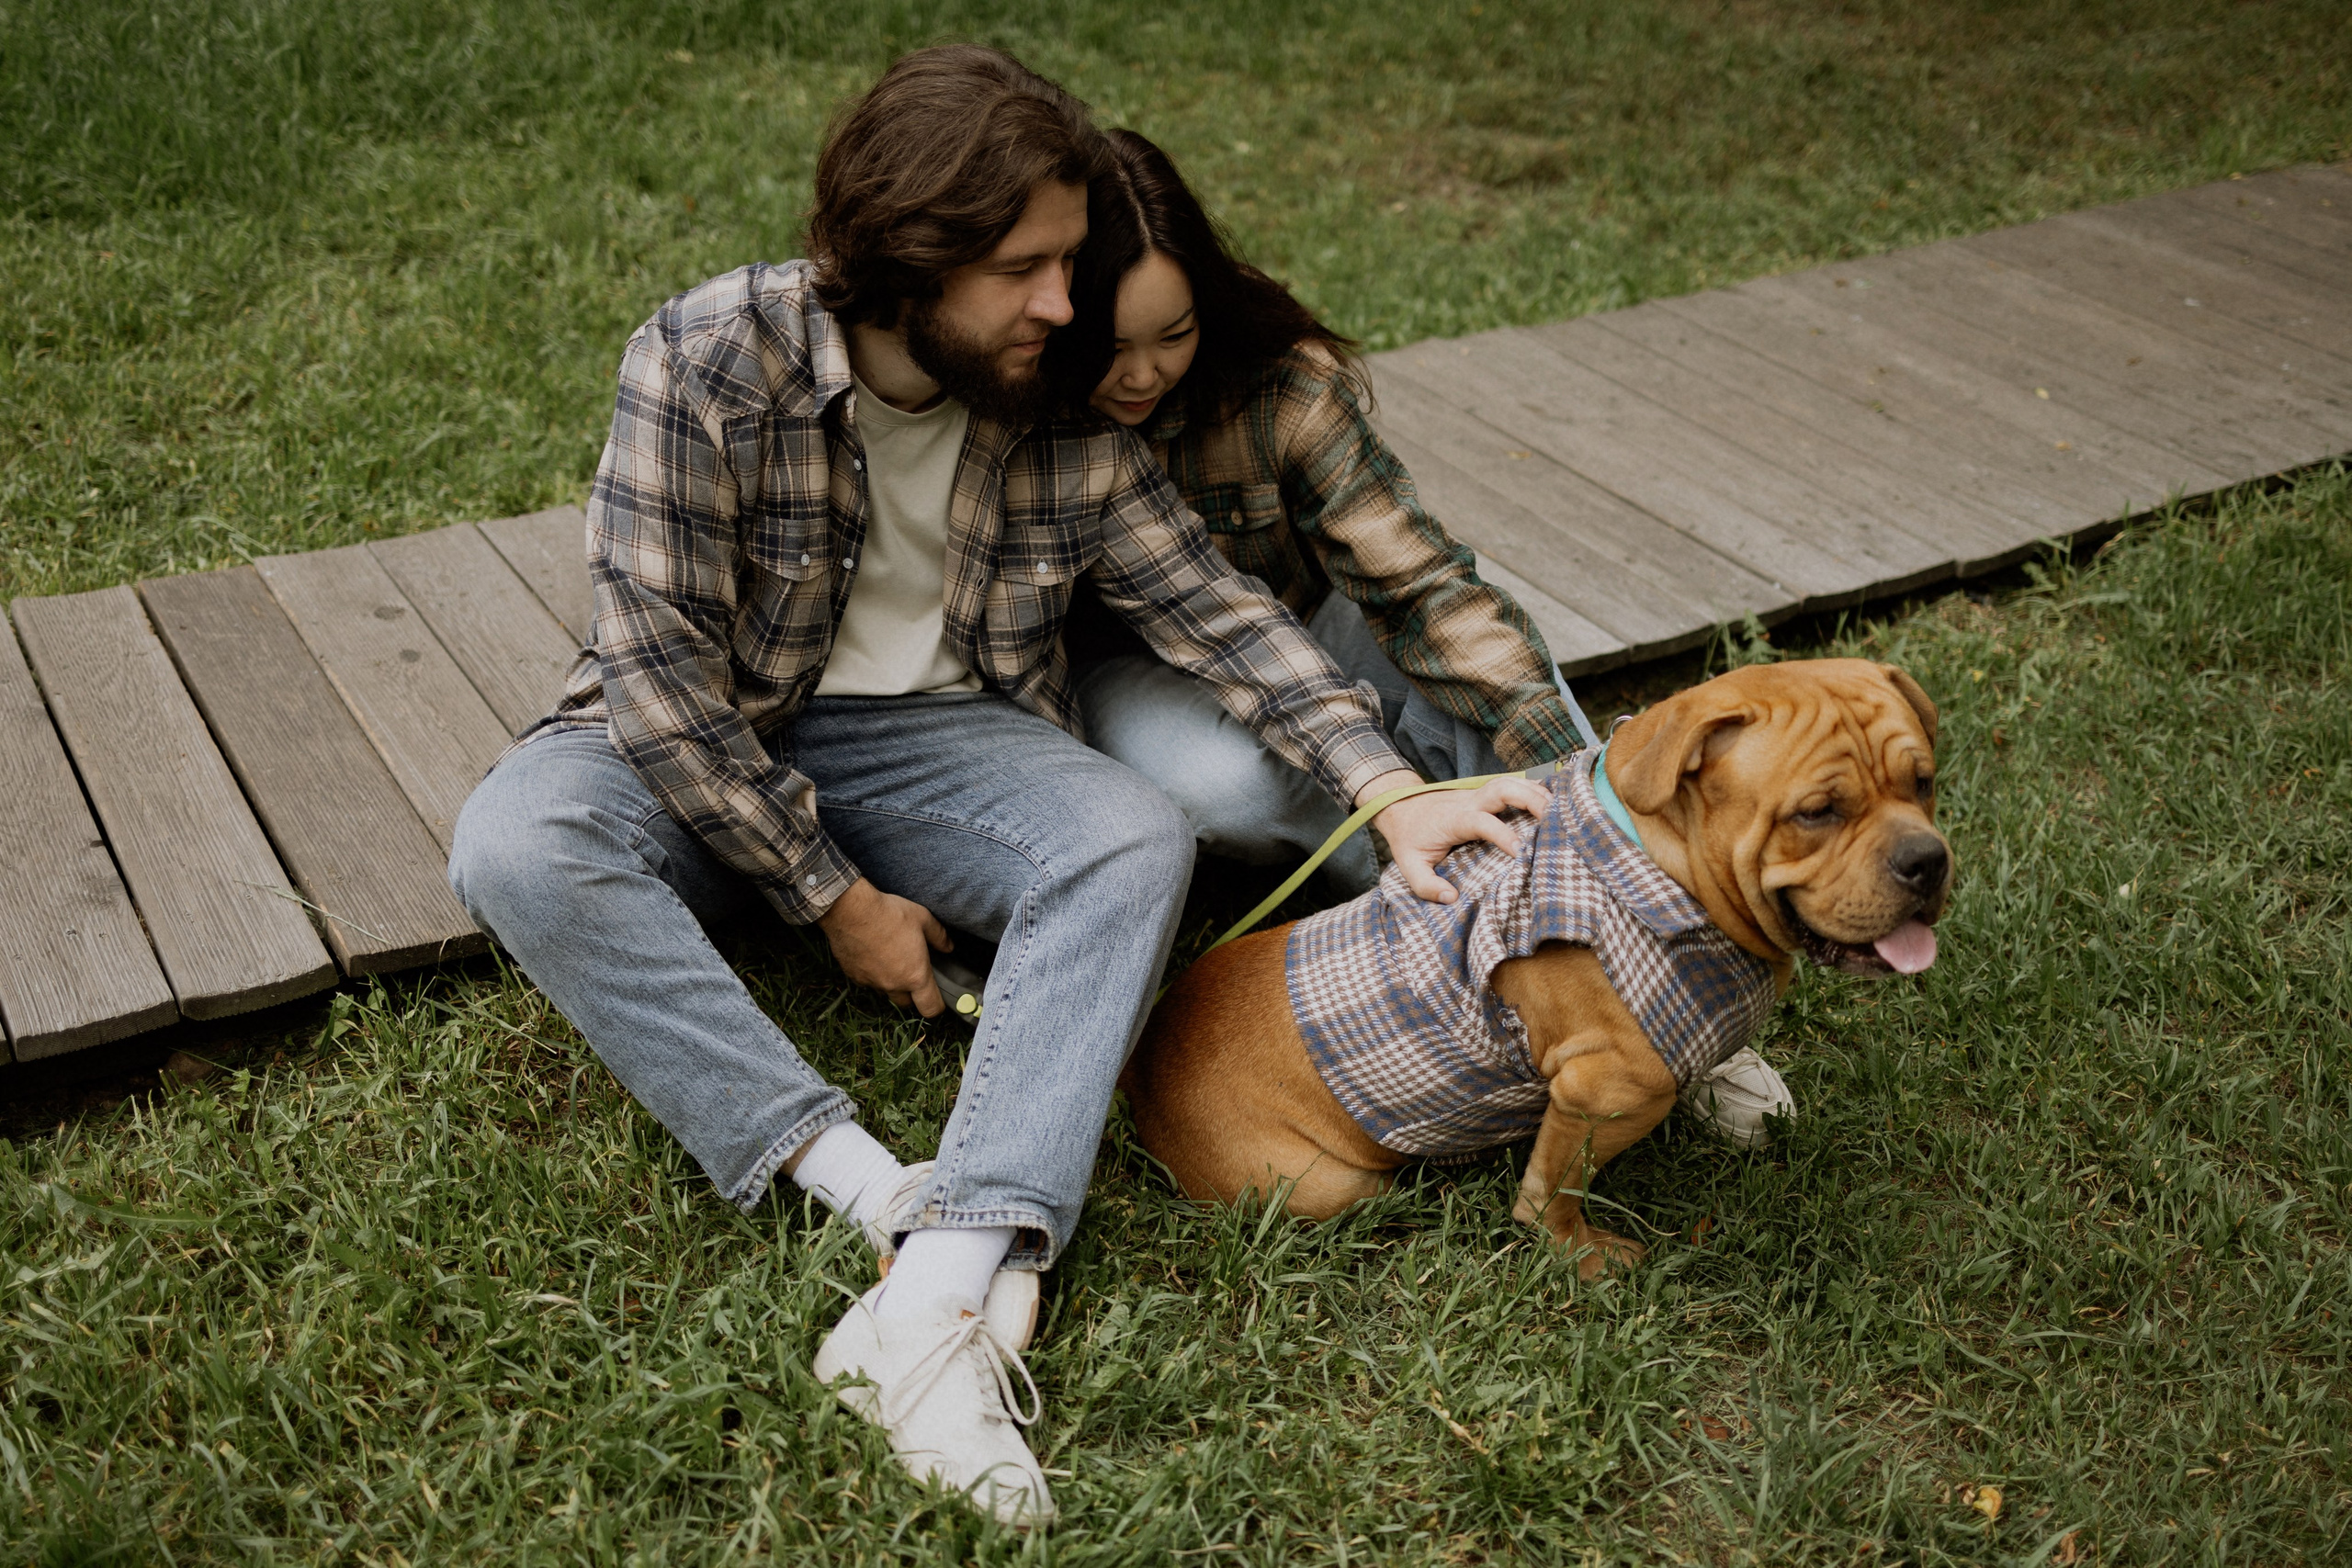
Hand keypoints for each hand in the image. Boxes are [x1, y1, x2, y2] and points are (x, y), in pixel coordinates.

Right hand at [816, 879, 952, 1015]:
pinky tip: (872, 953)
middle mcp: (893, 984)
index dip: (936, 1006)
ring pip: (885, 991)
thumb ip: (939, 936)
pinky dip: (873, 973)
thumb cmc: (889, 913)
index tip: (937, 996)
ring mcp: (871, 982)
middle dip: (912, 994)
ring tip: (891, 957)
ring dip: (891, 982)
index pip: (930, 1008)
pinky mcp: (853, 976)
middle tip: (913, 971)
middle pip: (906, 1003)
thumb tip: (948, 947)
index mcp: (915, 975)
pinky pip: (868, 982)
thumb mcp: (922, 918)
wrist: (850, 910)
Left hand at [1357, 769, 1551, 903]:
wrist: (1399, 807)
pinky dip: (1532, 789)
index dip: (1503, 835)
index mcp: (1454, 819)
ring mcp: (1478, 795)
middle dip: (1529, 798)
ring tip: (1561, 808)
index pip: (1482, 822)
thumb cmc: (1409, 838)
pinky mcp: (1484, 795)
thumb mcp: (1408, 865)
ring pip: (1510, 782)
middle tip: (1554, 816)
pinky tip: (1552, 801)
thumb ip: (1426, 885)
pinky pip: (1512, 786)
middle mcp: (1469, 802)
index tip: (1521, 853)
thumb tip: (1451, 898)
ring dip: (1535, 791)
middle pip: (1502, 788)